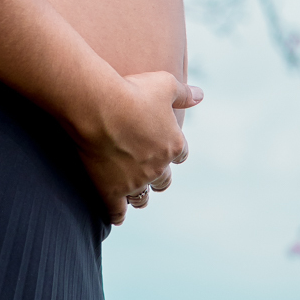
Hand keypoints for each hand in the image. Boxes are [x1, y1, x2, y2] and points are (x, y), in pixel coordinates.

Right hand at [79, 72, 201, 225]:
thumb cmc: (132, 91)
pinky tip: (116, 215)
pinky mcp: (111, 191)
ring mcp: (134, 182)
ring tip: (133, 193)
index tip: (163, 147)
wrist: (99, 107)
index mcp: (173, 145)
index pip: (180, 155)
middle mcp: (157, 168)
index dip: (172, 151)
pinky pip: (116, 213)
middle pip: (163, 181)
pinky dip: (117, 215)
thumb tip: (200, 95)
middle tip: (148, 172)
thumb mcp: (165, 84)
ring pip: (142, 198)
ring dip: (140, 195)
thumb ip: (184, 93)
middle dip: (158, 176)